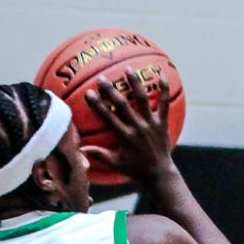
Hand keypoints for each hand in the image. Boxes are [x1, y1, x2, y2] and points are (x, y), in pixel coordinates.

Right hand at [84, 68, 175, 188]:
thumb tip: (79, 149)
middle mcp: (138, 128)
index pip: (108, 118)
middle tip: (102, 78)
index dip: (98, 105)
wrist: (159, 174)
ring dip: (135, 83)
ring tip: (128, 68)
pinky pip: (164, 103)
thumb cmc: (135, 169)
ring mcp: (151, 124)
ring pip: (143, 100)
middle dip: (111, 91)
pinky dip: (164, 89)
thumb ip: (98, 154)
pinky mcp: (163, 122)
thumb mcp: (115, 163)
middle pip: (123, 105)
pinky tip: (162, 75)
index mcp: (125, 137)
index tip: (89, 93)